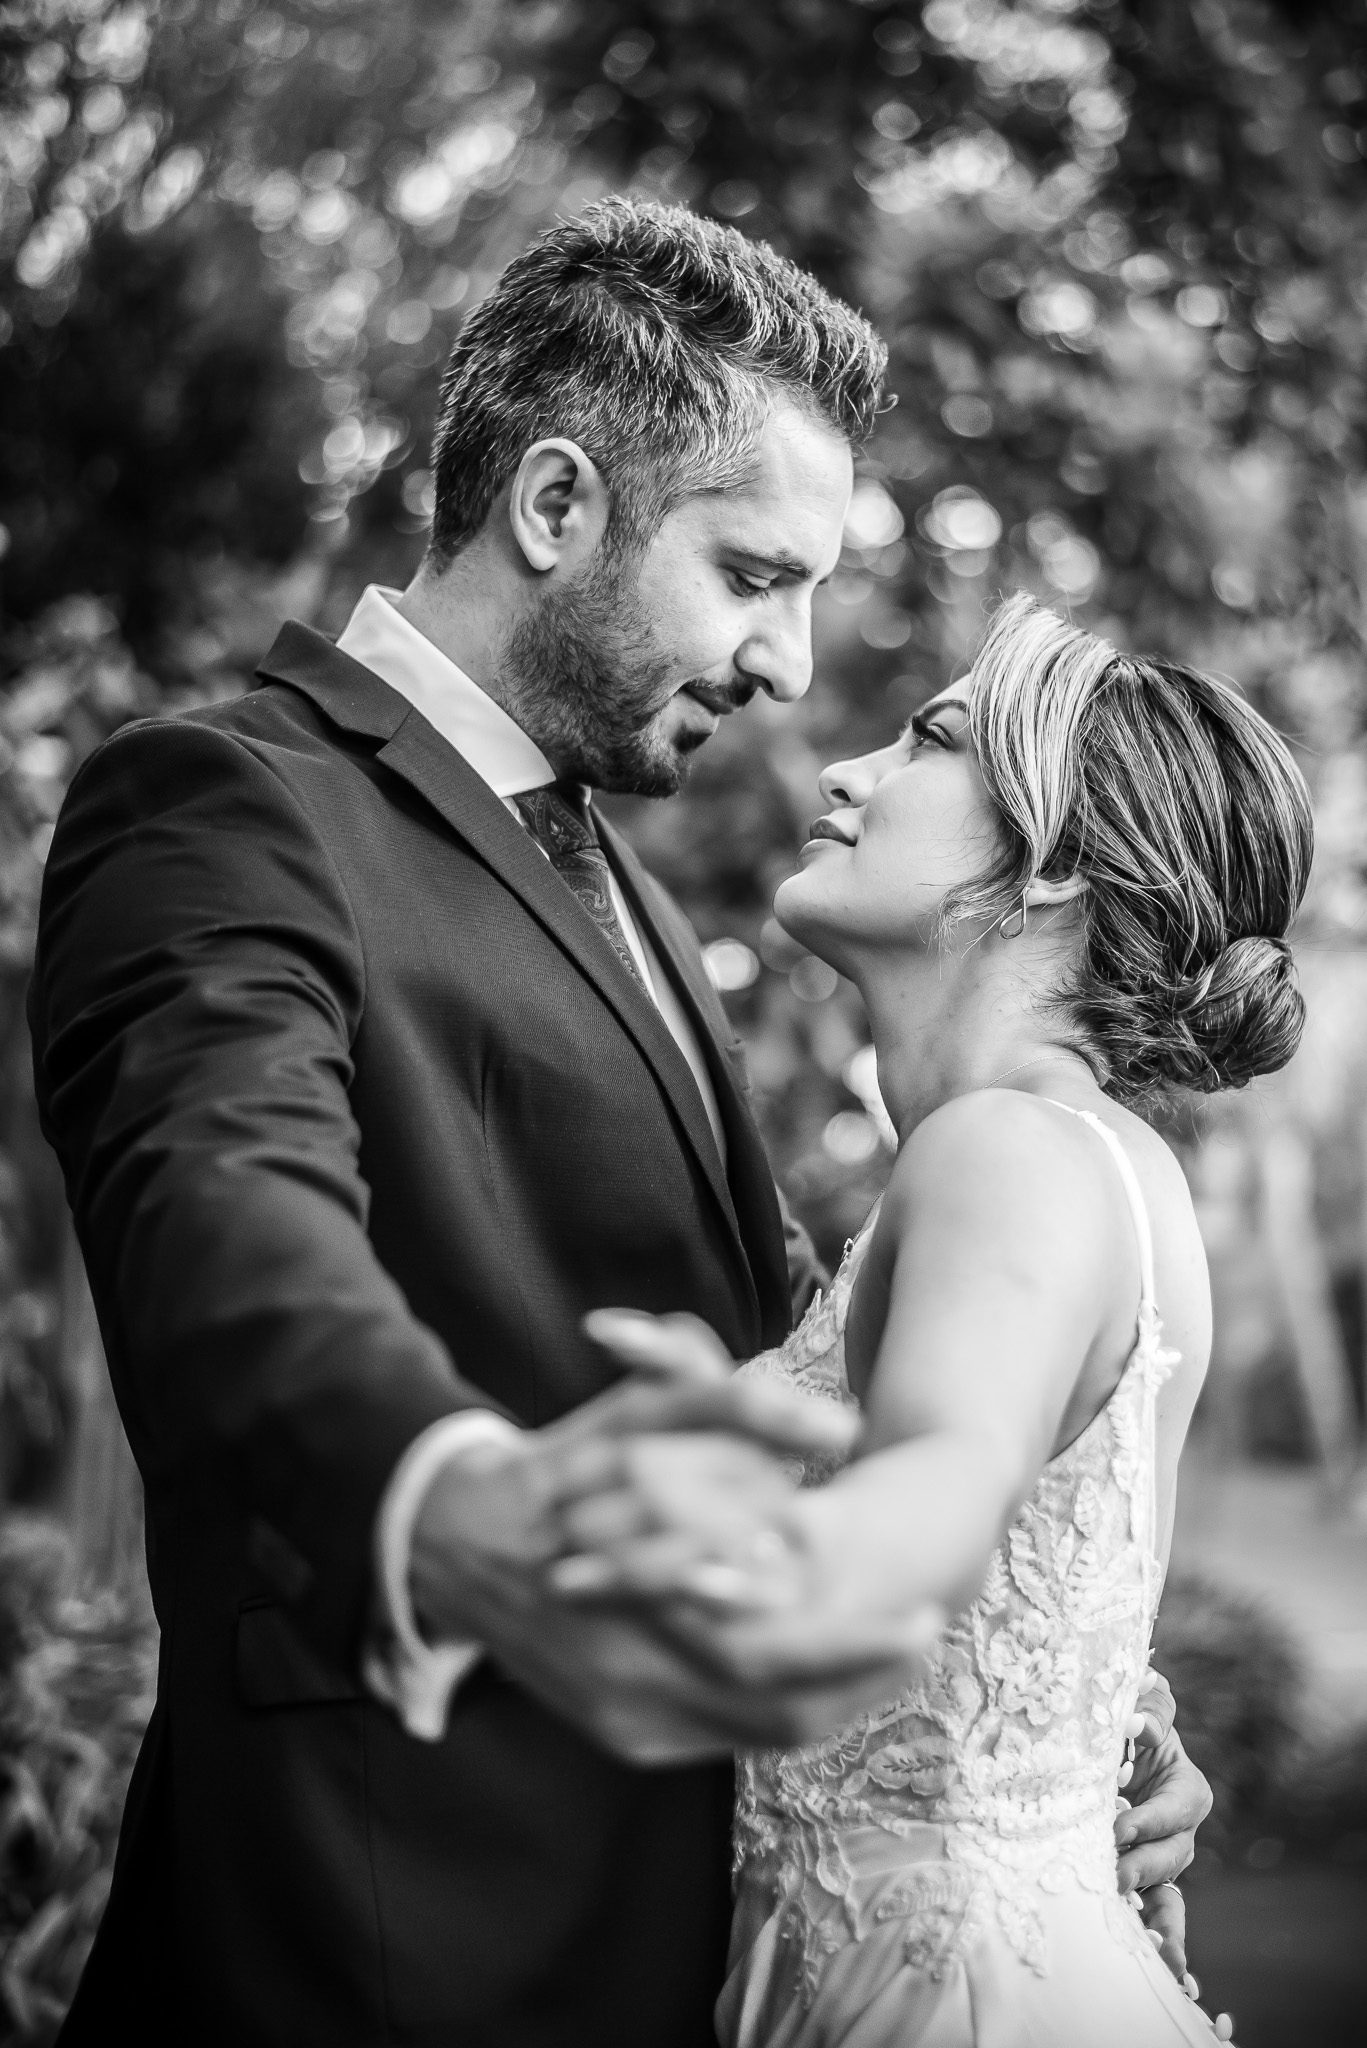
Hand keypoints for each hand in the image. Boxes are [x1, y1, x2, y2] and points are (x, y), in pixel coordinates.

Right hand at [403, 1328, 893, 1762]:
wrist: (455, 1545)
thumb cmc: (564, 1467)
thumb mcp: (639, 1416)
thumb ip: (736, 1408)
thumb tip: (838, 1424)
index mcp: (643, 1605)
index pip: (775, 1654)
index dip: (854, 1646)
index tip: (925, 1611)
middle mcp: (634, 1683)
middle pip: (783, 1713)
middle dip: (865, 1678)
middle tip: (927, 1631)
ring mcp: (628, 1721)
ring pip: (764, 1735)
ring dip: (837, 1698)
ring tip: (893, 1649)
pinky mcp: (624, 1737)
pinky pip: (729, 1736)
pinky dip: (786, 1706)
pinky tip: (825, 1665)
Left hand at [1115, 1670, 1211, 1984]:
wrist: (1112, 1757)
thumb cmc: (1131, 1730)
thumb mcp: (1145, 1714)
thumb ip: (1150, 1708)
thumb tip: (1139, 1720)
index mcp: (1188, 1792)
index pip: (1173, 1810)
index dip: (1148, 1820)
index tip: (1118, 1827)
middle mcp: (1182, 1835)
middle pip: (1170, 1857)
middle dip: (1142, 1869)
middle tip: (1114, 1877)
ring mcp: (1165, 1865)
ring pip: (1168, 1897)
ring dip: (1155, 1920)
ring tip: (1142, 1941)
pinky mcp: (1147, 1887)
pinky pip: (1159, 1920)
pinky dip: (1161, 1944)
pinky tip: (1165, 1973)